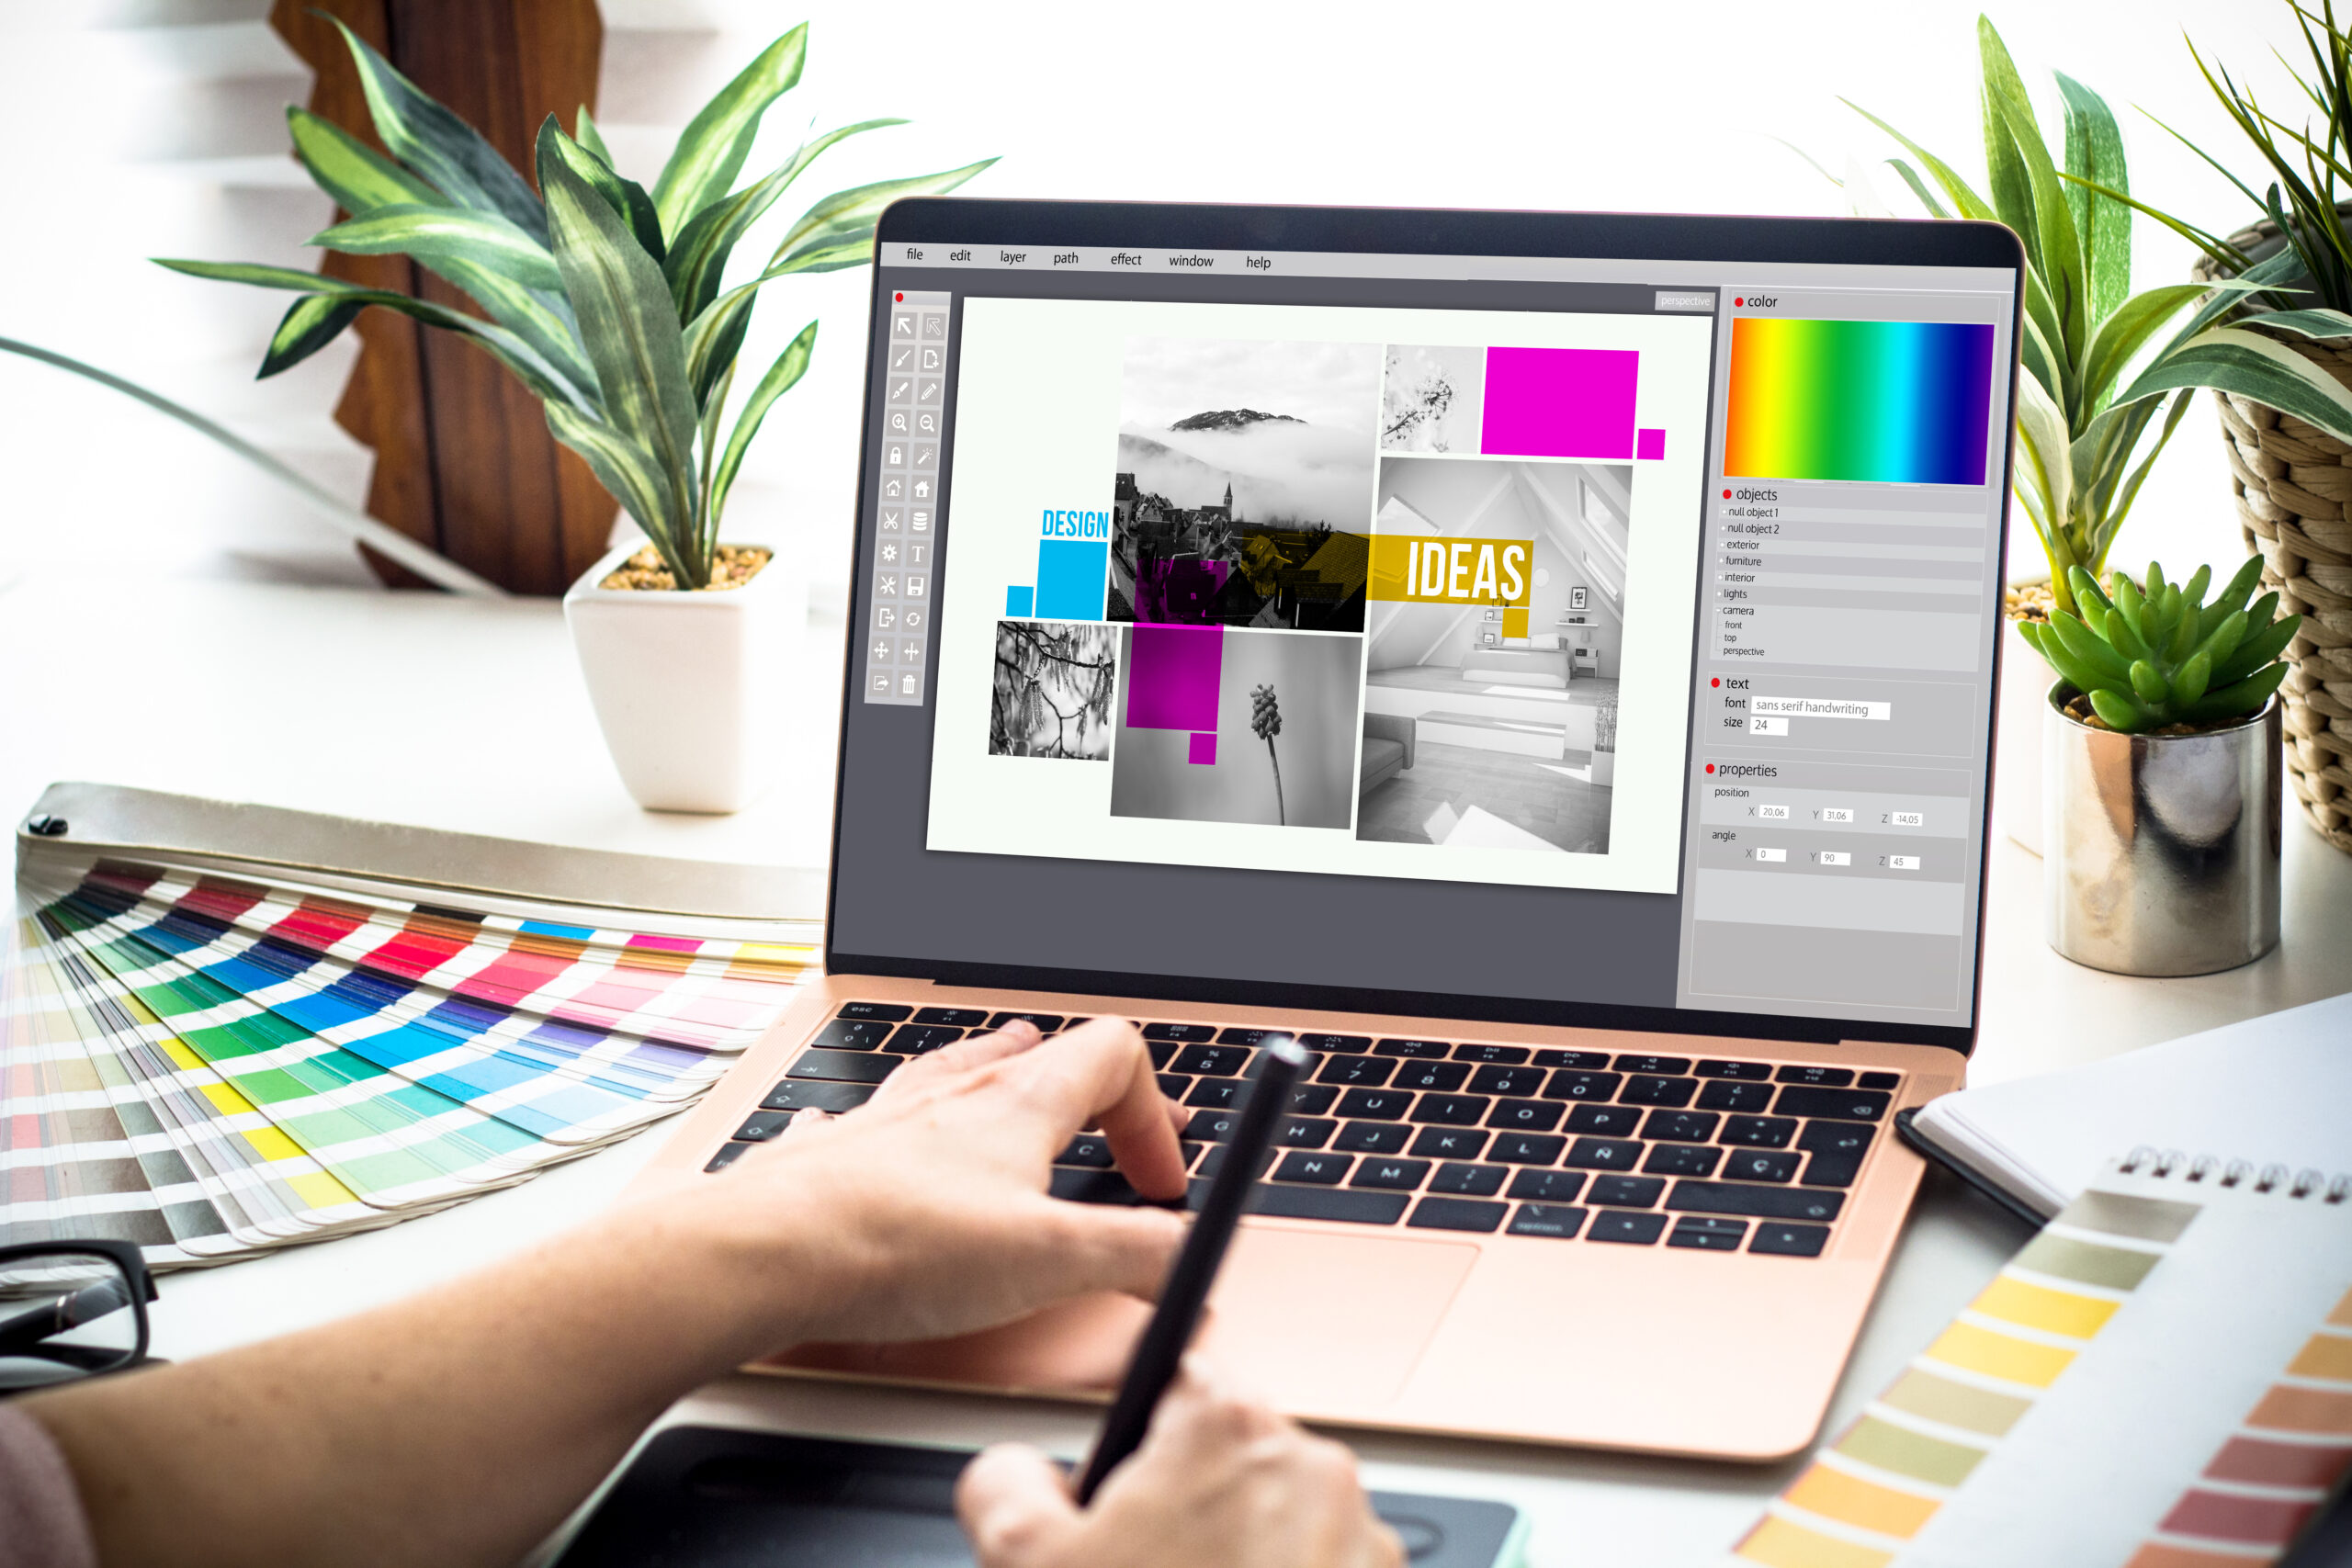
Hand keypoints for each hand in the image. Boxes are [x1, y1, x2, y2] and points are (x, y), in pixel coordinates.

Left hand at [674, 1016, 1191, 1348]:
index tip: (1157, 1180)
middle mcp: (953, 1096)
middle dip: (1086, 1085)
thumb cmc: (897, 1244)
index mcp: (1018, 1104)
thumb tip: (1191, 1262)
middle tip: (1111, 1118)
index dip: (1153, 1112)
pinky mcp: (832, 1158)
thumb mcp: (1049, 1261)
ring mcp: (887, 1121)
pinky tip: (881, 1140)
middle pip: (1037, 1055)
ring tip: (1008, 1075)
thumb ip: (1135, 1258)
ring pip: (954, 1072)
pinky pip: (872, 1119)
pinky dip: (896, 1126)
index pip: (1114, 1054)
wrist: (762, 1253)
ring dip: (994, 1077)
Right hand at [958, 1357, 1403, 1567]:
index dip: (1134, 1441)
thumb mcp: (1025, 1565)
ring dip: (1243, 1557)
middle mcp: (1308, 1465)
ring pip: (1282, 1519)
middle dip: (1189, 1507)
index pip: (1171, 1381)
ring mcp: (1362, 1536)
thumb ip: (1003, 1482)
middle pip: (1230, 1455)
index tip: (1120, 1484)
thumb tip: (1015, 1470)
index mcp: (1222, 1426)